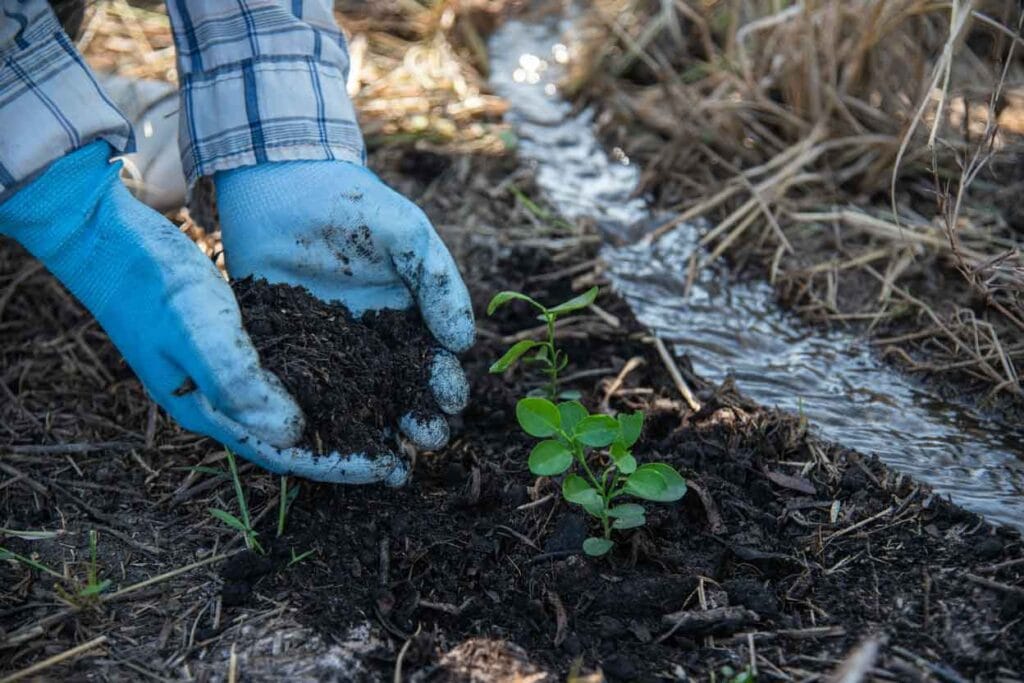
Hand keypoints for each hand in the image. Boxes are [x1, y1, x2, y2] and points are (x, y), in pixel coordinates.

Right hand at [0, 141, 406, 483]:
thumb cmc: (149, 282)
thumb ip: (240, 379)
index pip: (284, 453)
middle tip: (402, 463)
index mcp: (210, 409)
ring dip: (345, 418)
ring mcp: (232, 371)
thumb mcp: (197, 327)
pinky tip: (362, 373)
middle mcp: (225, 399)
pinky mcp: (242, 340)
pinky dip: (330, 380)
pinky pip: (295, 372)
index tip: (387, 470)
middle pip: (298, 439)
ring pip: (300, 408)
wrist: (108, 238)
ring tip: (393, 424)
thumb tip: (293, 432)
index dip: (337, 465)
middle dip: (349, 450)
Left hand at [214, 160, 473, 482]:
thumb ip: (439, 284)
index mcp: (406, 320)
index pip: (433, 366)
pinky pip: (300, 392)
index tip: (450, 402)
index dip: (445, 387)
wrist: (279, 181)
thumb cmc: (353, 205)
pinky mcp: (282, 352)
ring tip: (385, 459)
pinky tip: (323, 440)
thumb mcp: (408, 235)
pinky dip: (314, 418)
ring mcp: (326, 352)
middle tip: (426, 438)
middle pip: (399, 395)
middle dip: (419, 419)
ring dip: (373, 432)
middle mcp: (370, 344)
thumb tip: (463, 342)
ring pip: (355, 404)